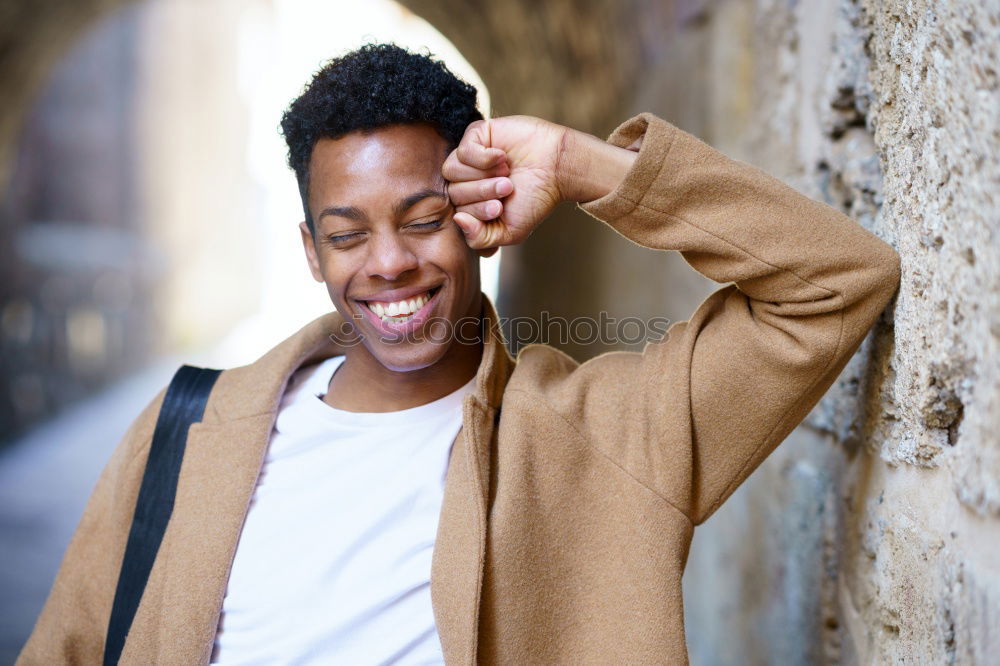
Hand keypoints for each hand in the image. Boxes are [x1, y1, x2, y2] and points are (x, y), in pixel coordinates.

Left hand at [442, 115, 567, 250]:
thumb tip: (457, 220)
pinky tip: (502, 158)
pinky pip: (463, 152)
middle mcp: (467, 181)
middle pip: (453, 192)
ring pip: (452, 171)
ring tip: (506, 174)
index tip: (501, 208)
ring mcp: (469, 158)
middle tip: (508, 188)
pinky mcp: (475, 136)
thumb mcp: (510, 231)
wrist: (558, 168)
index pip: (456, 212)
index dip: (477, 212)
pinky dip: (483, 158)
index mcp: (472, 204)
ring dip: (482, 177)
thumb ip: (480, 238)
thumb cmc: (536, 199)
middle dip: (482, 193)